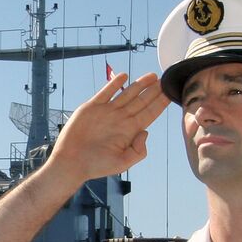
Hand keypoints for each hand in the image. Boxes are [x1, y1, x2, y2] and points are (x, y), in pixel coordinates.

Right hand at [47, 72, 169, 184]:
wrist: (71, 162)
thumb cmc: (95, 165)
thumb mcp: (122, 163)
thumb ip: (138, 150)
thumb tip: (146, 132)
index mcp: (129, 131)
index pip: (149, 113)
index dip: (160, 103)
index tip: (171, 93)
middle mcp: (120, 119)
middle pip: (142, 101)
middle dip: (154, 91)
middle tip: (166, 80)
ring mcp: (107, 112)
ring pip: (127, 94)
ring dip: (139, 84)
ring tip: (153, 76)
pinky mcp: (92, 107)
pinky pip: (106, 92)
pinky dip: (114, 83)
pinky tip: (123, 76)